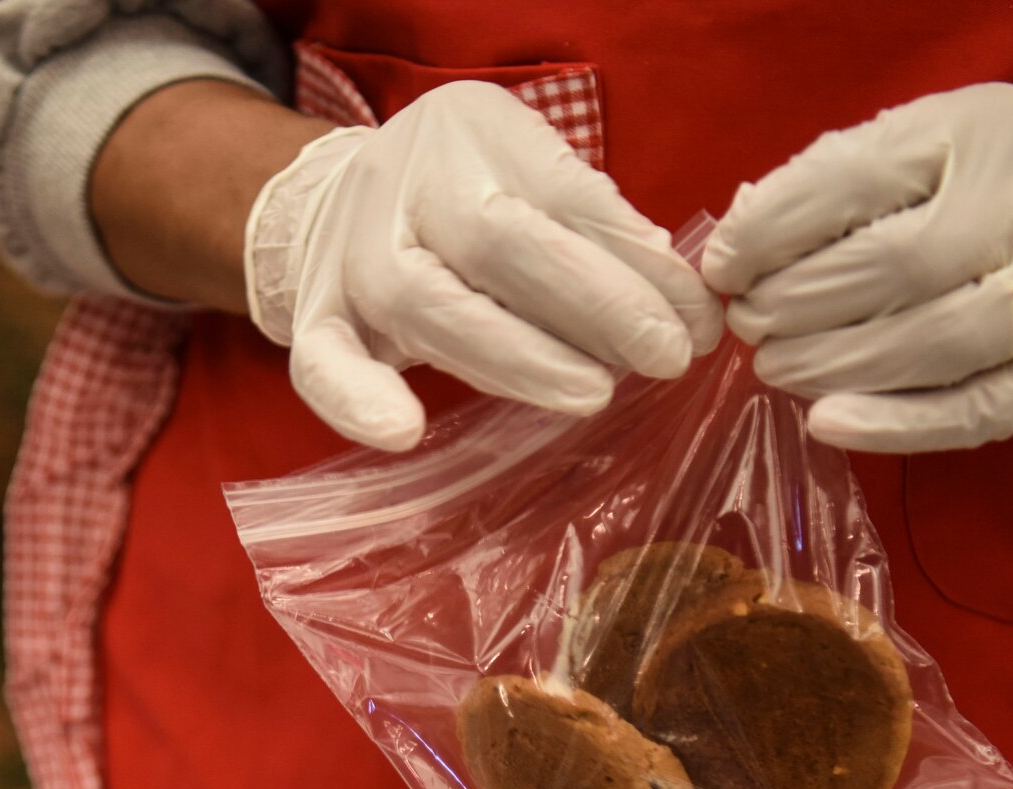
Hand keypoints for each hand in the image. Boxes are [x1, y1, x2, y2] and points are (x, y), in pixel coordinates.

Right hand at [246, 81, 722, 450]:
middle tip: (662, 359)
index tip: (696, 319)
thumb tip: (683, 306)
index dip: (634, 263)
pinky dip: (355, 399)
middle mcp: (402, 181)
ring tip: (594, 392)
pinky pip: (320, 362)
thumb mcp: (537, 180)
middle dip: (591, 308)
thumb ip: (598, 230)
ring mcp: (349, 253)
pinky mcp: (315, 318)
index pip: (562, 197)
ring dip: (516, 359)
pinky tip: (402, 433)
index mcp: (472, 131)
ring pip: (423, 306)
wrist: (339, 201)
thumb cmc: (468, 199)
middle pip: (493, 243)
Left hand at [704, 83, 1012, 452]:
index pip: (857, 177)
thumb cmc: (978, 198)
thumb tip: (730, 256)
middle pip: (898, 265)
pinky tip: (827, 421)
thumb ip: (828, 192)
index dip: (771, 231)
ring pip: (935, 342)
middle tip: (750, 325)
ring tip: (777, 366)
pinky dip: (890, 425)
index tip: (723, 270)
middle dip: (797, 305)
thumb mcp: (913, 157)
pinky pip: (971, 411)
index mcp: (979, 132)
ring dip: (832, 365)